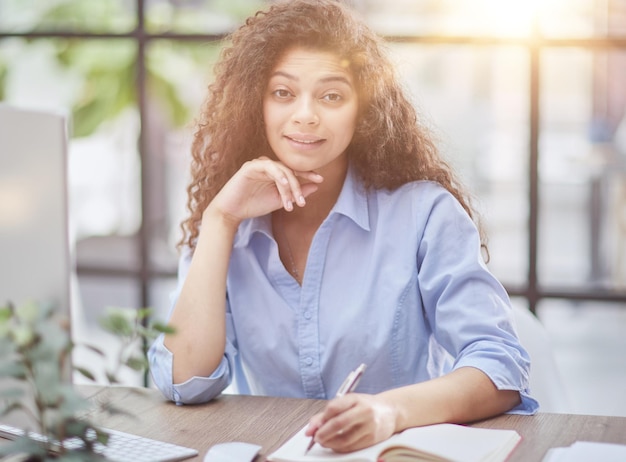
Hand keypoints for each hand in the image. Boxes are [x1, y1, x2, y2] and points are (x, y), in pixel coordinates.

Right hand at [207, 157, 322, 223]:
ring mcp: (259, 165)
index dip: (308, 174)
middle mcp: (268, 166)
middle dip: (299, 185)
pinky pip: (268, 167)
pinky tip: (284, 184)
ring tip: (291, 201)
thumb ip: (296, 193)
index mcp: (276, 173)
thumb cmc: (254, 205)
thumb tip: (316, 186)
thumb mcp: (280, 201)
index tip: (320, 180)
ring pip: (281, 169)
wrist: (232, 212)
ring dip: (289, 185)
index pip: (294, 170)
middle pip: (290, 170)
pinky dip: (278, 174)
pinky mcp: (250, 167)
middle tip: (302, 202)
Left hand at [305, 393, 397, 452]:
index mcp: (355, 399)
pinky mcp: (373, 439)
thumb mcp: (348, 402)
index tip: (313, 426)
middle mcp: (364, 411)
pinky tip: (335, 445)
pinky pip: (352, 447)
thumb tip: (311, 428)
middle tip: (316, 437)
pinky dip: (340, 448)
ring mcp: (370, 425)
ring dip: (330, 443)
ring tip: (324, 442)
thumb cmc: (365, 406)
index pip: (333, 407)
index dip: (321, 419)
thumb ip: (328, 413)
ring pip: (345, 439)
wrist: (390, 412)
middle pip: (339, 424)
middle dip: (323, 433)